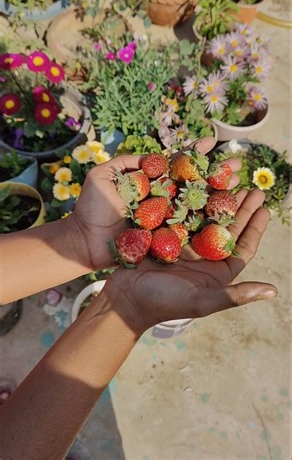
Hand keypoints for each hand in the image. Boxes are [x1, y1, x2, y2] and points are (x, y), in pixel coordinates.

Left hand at [65, 137, 237, 271]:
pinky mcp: (166, 239)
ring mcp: (166, 219)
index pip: (177, 164)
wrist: (84, 242)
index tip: (213, 141)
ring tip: (241, 186)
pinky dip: (208, 223)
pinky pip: (189, 230)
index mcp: (151, 182)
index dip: (195, 153)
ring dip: (220, 196)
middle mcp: (163, 199)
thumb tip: (157, 157)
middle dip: (217, 174)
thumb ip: (128, 163)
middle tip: (240, 165)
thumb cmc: (91, 208)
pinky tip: (228, 215)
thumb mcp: (103, 176)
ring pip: (197, 205)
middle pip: (195, 184)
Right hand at [101, 138, 276, 332]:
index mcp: (216, 271)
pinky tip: (198, 183)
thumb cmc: (164, 303)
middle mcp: (203, 257)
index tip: (265, 209)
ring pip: (206, 217)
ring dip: (218, 199)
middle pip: (227, 228)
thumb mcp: (203, 301)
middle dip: (240, 207)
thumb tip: (273, 291)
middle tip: (253, 187)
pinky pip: (183, 213)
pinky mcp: (165, 234)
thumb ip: (237, 295)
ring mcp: (184, 244)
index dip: (255, 228)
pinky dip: (191, 199)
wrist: (125, 298)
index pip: (242, 247)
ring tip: (230, 179)